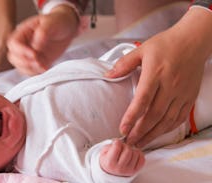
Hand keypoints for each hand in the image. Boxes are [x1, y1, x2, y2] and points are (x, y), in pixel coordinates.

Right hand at [7, 5, 78, 75]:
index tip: (34, 54)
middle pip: (13, 57)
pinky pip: (31, 71)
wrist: (66, 29)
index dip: (21, 51)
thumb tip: (35, 46)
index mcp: (23, 32)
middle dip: (24, 63)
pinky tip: (46, 68)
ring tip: (43, 66)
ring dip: (30, 69)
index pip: (13, 44)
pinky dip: (36, 73)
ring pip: (20, 66)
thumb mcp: (50, 23)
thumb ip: (42, 33)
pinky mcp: (37, 62)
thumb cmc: (57, 22)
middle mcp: (23, 44)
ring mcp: (29, 54)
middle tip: (38, 62)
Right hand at [99, 139, 144, 176]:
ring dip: (132, 150)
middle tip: (122, 148)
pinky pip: (142, 159)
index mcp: (110, 163)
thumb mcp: (104, 152)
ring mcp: (129, 170)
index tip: (117, 143)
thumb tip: (119, 141)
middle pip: (128, 150)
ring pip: (136, 153)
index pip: (117, 146)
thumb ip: (110, 145)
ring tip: (127, 152)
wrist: (111, 172)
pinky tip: (133, 155)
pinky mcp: (136, 171)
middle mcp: (120, 168)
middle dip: (125, 146)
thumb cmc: (108, 160)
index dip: (117, 142)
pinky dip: (139, 154)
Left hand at [105, 8, 211, 146]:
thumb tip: (107, 75)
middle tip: (129, 142)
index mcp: (155, 73)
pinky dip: (168, 129)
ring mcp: (182, 92)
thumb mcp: (142, 49)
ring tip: (141, 143)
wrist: (194, 40)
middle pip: (154, 114)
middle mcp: (170, 85)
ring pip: (167, 120)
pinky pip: (180, 117)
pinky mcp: (190, 97)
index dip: (132, 116)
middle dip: (140, 131)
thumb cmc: (166, 44)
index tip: (122, 129)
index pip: (142, 99)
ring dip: (153, 134)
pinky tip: (158, 134)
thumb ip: (124, 63)